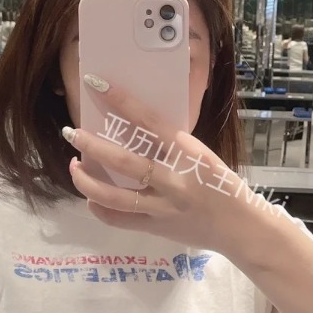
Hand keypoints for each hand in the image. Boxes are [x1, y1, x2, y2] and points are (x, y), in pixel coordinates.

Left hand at [63, 75, 261, 255]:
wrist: (241, 227)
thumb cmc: (222, 185)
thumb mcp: (202, 157)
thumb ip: (172, 145)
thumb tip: (135, 127)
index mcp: (188, 153)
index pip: (148, 121)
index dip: (121, 101)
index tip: (97, 84)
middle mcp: (174, 180)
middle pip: (124, 162)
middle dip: (91, 145)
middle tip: (71, 132)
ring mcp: (163, 207)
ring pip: (114, 196)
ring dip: (87, 180)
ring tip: (74, 166)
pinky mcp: (156, 227)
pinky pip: (119, 219)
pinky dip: (99, 209)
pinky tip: (91, 199)